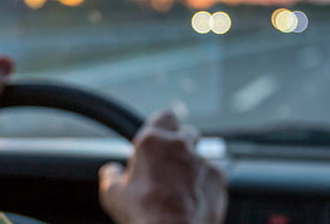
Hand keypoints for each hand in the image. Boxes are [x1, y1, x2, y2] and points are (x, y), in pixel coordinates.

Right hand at [98, 111, 226, 223]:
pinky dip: (206, 181)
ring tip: (182, 186)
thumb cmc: (142, 215)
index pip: (164, 116)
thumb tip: (112, 171)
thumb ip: (111, 174)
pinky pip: (213, 172)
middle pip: (185, 133)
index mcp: (152, 141)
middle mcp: (180, 145)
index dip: (162, 126)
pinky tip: (195, 196)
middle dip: (179, 145)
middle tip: (168, 165)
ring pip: (200, 153)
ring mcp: (202, 159)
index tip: (159, 138)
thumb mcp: (113, 194)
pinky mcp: (218, 176)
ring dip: (193, 164)